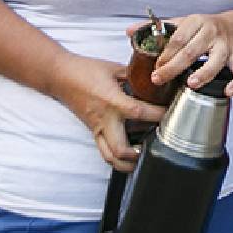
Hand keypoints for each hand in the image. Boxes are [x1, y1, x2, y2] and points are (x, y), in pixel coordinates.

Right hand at [46, 52, 166, 170]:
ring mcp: (97, 128)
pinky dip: (116, 157)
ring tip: (141, 159)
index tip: (171, 112)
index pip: (139, 113)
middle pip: (122, 150)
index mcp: (112, 101)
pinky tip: (128, 154)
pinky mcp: (93, 131)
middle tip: (155, 148)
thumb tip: (153, 79)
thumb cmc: (86, 70)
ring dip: (127, 163)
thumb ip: (134, 76)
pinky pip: (104, 151)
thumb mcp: (115, 68)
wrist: (61, 76)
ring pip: (110, 158)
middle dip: (139, 155)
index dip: (158, 115)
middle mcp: (105, 120)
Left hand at [127, 12, 232, 96]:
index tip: (154, 67)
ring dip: (204, 73)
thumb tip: (130, 32)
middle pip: (192, 50)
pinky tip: (227, 92)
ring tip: (191, 84)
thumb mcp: (180, 23)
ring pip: (217, 60)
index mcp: (195, 22)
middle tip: (159, 79)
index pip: (177, 38)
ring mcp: (225, 46)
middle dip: (174, 67)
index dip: (165, 54)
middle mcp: (211, 32)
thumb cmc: (202, 28)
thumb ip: (156, 29)